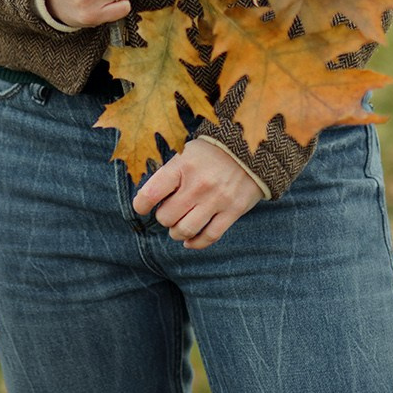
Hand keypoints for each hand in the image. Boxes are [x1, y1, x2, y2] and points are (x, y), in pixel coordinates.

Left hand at [132, 138, 263, 247]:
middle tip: (169, 212)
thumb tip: (148, 198)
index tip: (142, 207)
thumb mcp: (187, 153)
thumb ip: (170, 174)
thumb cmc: (212, 153)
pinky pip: (209, 236)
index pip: (151, 193)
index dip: (141, 205)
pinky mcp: (233, 211)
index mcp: (183, 166)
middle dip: (164, 218)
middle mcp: (199, 184)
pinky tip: (190, 241)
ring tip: (178, 227)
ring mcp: (217, 199)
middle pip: (167, 216)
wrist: (252, 149)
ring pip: (185, 230)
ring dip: (177, 233)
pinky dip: (196, 243)